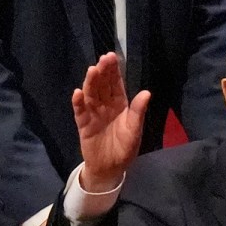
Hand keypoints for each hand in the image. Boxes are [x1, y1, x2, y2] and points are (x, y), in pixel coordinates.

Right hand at [72, 52, 150, 191]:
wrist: (111, 168)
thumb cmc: (125, 148)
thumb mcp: (135, 131)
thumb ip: (138, 112)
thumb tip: (147, 92)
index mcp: (120, 105)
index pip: (116, 84)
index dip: (114, 71)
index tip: (112, 57)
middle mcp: (105, 105)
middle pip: (102, 85)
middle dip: (103, 72)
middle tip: (104, 59)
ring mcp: (93, 113)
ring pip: (91, 95)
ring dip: (90, 82)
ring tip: (92, 71)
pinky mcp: (83, 124)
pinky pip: (80, 111)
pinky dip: (78, 103)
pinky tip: (78, 93)